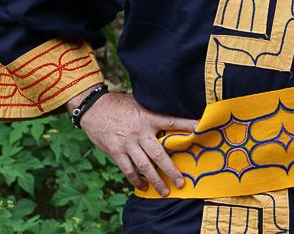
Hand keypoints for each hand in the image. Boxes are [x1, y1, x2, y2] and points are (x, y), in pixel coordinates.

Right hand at [73, 91, 198, 194]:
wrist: (93, 108)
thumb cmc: (118, 104)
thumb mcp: (138, 102)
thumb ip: (152, 112)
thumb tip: (169, 118)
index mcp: (148, 117)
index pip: (172, 121)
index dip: (187, 125)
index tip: (200, 130)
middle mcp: (140, 132)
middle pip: (159, 154)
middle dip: (171, 170)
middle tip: (181, 182)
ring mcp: (128, 144)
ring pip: (145, 166)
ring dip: (156, 180)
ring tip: (165, 191)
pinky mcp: (116, 152)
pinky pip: (128, 169)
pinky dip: (136, 180)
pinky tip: (143, 186)